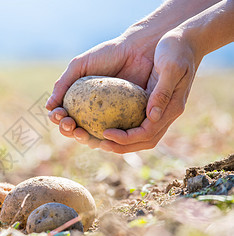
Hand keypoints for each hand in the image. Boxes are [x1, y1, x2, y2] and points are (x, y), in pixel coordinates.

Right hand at [45, 34, 155, 149]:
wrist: (139, 50)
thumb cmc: (108, 54)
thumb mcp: (80, 65)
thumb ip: (63, 84)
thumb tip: (48, 107)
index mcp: (78, 101)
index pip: (64, 116)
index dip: (59, 119)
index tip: (60, 114)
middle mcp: (92, 113)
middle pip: (76, 130)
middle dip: (68, 131)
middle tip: (70, 124)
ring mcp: (110, 120)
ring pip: (94, 137)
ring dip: (84, 139)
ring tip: (82, 132)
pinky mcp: (129, 123)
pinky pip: (118, 136)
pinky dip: (108, 139)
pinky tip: (103, 135)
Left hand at [101, 32, 200, 152]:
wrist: (186, 39)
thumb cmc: (177, 48)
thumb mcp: (171, 67)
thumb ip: (162, 92)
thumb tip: (151, 117)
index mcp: (172, 108)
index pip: (147, 133)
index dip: (126, 138)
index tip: (106, 134)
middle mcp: (166, 113)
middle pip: (143, 141)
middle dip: (121, 146)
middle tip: (99, 144)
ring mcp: (161, 110)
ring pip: (141, 136)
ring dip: (121, 142)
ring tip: (99, 140)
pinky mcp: (153, 104)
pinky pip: (137, 123)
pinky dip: (123, 129)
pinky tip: (105, 124)